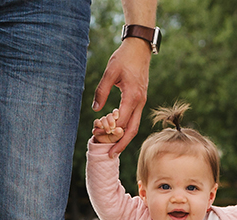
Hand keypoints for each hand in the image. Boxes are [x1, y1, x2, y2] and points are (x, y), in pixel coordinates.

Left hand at [92, 39, 151, 154]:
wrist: (139, 48)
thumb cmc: (124, 57)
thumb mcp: (110, 72)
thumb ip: (101, 90)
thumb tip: (95, 110)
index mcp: (132, 97)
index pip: (122, 122)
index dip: (109, 132)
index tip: (96, 135)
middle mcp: (139, 102)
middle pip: (132, 130)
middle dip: (120, 144)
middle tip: (110, 155)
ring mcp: (141, 101)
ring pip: (134, 126)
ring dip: (123, 138)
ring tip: (112, 148)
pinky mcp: (140, 99)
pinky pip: (134, 118)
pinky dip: (125, 128)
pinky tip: (115, 132)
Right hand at [93, 109, 124, 144]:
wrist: (106, 144)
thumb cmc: (114, 138)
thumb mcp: (118, 136)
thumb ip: (119, 133)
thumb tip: (118, 129)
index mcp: (115, 119)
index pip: (115, 112)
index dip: (115, 113)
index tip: (116, 117)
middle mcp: (109, 119)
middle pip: (109, 116)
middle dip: (111, 121)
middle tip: (112, 127)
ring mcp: (102, 122)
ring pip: (103, 119)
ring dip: (106, 125)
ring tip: (108, 131)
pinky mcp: (96, 126)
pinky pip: (96, 122)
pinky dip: (98, 124)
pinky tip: (101, 127)